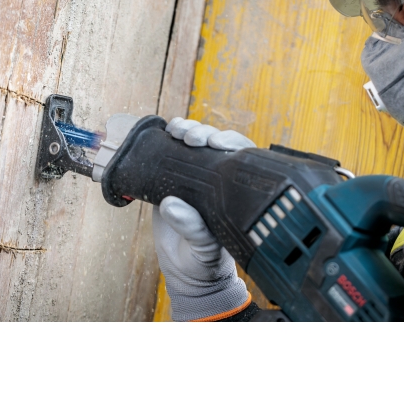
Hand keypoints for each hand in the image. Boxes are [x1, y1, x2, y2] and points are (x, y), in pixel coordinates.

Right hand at [152, 117, 254, 320]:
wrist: (186, 274)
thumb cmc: (204, 262)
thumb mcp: (203, 248)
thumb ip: (192, 229)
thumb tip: (171, 204)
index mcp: (232, 192)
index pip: (239, 156)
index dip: (230, 142)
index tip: (216, 143)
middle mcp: (215, 181)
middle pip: (214, 143)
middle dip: (204, 132)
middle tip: (193, 138)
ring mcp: (193, 179)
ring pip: (194, 144)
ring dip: (187, 130)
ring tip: (177, 131)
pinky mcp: (171, 183)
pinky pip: (170, 156)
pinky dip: (167, 141)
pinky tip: (165, 132)